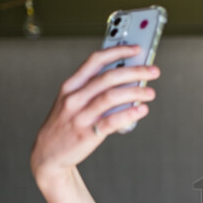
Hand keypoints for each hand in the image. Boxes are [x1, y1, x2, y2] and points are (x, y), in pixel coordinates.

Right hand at [31, 45, 158, 185]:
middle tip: (153, 71)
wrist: (49, 153)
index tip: (136, 49)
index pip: (95, 61)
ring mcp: (80, 116)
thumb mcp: (72, 101)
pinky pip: (111, 121)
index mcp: (71, 86)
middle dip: (134, 71)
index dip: (117, 52)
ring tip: (150, 93)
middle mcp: (74, 98)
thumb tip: (129, 80)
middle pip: (108, 78)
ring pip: (111, 97)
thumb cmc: (66, 123)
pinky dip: (129, 114)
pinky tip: (142, 110)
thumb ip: (94, 90)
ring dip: (135, 93)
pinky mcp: (87, 134)